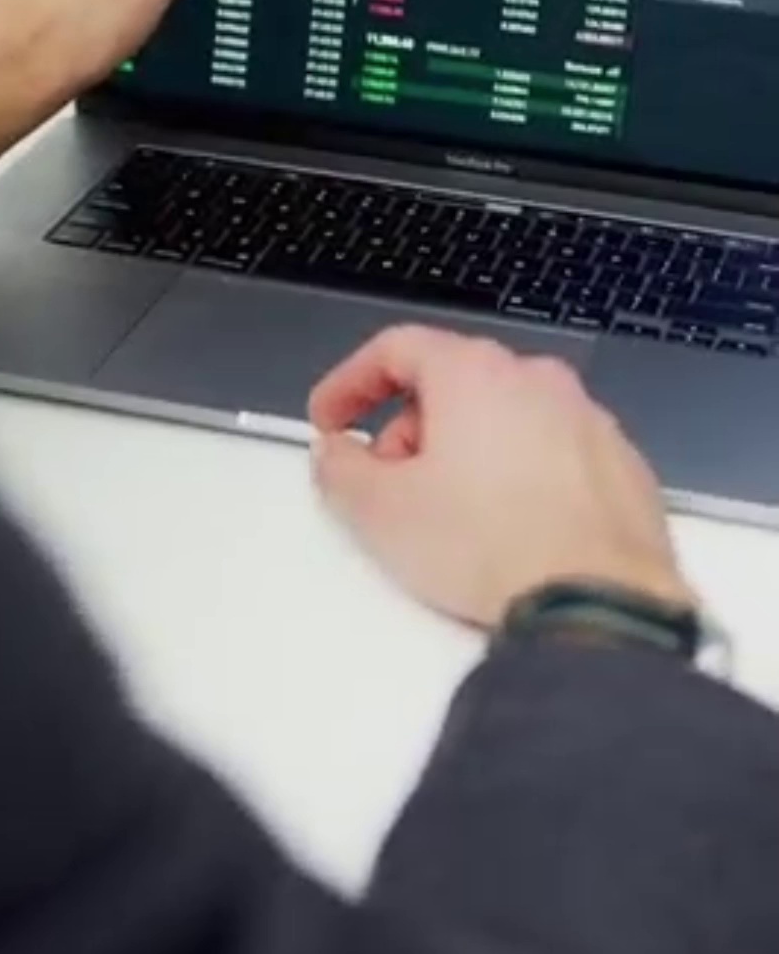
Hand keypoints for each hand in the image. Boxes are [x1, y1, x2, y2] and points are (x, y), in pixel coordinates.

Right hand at [309, 327, 690, 627]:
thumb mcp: (382, 512)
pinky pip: (554, 457)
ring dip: (467, 455)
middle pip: (453, 384)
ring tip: (451, 519)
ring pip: (507, 420)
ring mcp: (589, 421)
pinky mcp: (622, 466)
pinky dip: (522, 480)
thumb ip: (341, 470)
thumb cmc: (492, 547)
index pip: (395, 348)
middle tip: (387, 485)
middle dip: (409, 430)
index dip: (350, 384)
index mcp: (474, 372)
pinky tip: (510, 534)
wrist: (600, 605)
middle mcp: (538, 381)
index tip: (330, 421)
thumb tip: (336, 455)